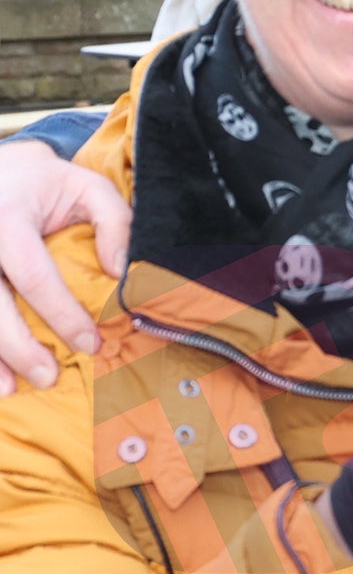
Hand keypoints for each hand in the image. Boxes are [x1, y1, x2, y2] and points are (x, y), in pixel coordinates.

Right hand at [0, 141, 130, 392]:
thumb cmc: (42, 185)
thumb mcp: (86, 186)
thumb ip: (115, 222)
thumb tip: (120, 271)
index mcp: (7, 219)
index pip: (35, 277)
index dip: (63, 316)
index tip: (90, 344)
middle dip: (19, 346)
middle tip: (49, 377)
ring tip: (10, 389)